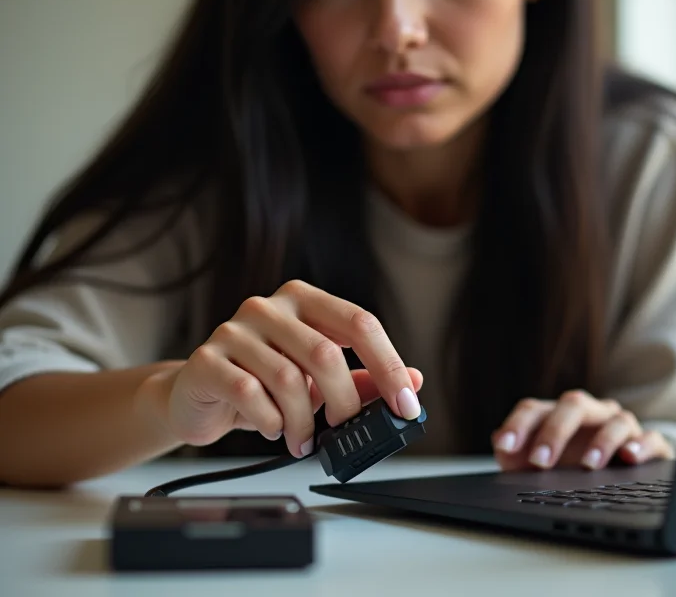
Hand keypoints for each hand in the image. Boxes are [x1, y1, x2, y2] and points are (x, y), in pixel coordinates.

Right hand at [147, 280, 422, 457]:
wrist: (199, 395)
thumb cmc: (263, 381)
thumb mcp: (318, 379)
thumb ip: (362, 379)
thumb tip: (413, 383)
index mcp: (304, 299)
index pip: (359, 323)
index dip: (388, 365)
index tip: (406, 405)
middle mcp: (269, 306)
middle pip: (325, 353)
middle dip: (345, 402)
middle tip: (347, 429)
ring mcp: (234, 330)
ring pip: (288, 379)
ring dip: (304, 421)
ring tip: (303, 439)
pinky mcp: (206, 359)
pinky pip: (249, 393)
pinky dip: (270, 422)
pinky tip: (273, 428)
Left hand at [492, 390, 673, 470]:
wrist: (614, 482)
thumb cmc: (566, 469)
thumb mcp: (534, 465)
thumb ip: (512, 452)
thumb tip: (499, 442)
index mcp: (558, 414)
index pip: (534, 408)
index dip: (517, 425)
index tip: (506, 446)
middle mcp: (591, 414)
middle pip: (573, 404)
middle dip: (554, 432)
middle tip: (540, 462)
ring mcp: (621, 426)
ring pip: (615, 420)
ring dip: (601, 441)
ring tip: (587, 465)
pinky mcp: (650, 445)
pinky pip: (652, 438)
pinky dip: (642, 445)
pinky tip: (630, 457)